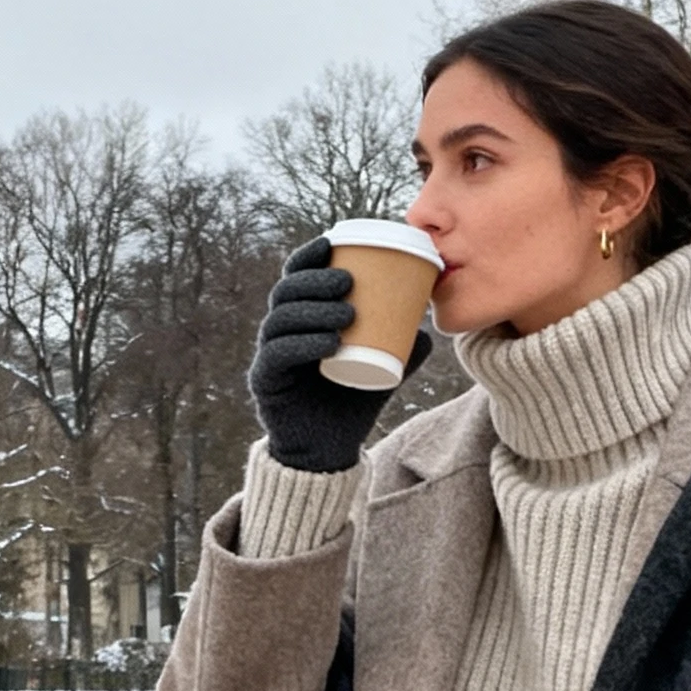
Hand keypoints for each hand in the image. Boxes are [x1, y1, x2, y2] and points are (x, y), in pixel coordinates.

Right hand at [248, 236, 433, 472]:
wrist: (329, 448)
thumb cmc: (351, 401)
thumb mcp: (382, 368)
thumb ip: (401, 347)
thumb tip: (426, 326)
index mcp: (300, 318)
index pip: (296, 276)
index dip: (308, 256)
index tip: (333, 242)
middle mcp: (279, 332)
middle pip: (287, 292)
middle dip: (315, 279)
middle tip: (349, 281)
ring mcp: (268, 355)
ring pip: (282, 320)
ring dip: (314, 310)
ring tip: (348, 313)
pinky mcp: (264, 381)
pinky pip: (278, 355)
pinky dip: (303, 345)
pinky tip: (328, 343)